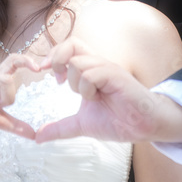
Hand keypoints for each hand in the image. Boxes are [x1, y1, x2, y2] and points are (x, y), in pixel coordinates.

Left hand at [34, 39, 181, 143]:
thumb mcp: (81, 125)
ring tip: (88, 97)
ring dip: (75, 83)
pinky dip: (88, 88)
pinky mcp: (116, 76)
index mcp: (89, 70)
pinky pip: (92, 74)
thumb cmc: (117, 121)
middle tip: (58, 80)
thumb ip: (60, 128)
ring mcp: (107, 69)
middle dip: (57, 59)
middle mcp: (98, 65)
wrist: (142, 127)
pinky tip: (97, 98)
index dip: (52, 55)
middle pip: (72, 43)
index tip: (43, 72)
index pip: (68, 48)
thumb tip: (38, 138)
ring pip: (78, 62)